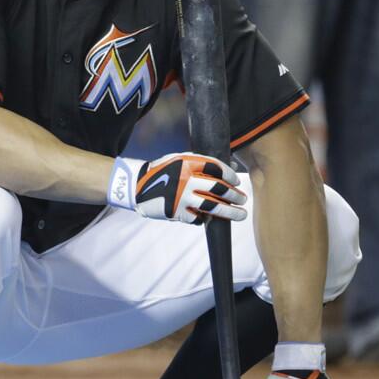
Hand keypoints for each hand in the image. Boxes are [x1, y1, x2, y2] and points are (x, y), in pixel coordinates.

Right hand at [107, 153, 246, 223]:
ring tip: (240, 214)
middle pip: (218, 189)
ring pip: (212, 206)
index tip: (236, 182)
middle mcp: (185, 180)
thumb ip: (201, 163)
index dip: (230, 176)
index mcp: (187, 163)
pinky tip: (210, 217)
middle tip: (242, 199)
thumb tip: (230, 169)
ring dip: (230, 212)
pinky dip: (205, 218)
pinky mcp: (177, 212)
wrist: (136, 187)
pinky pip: (198, 218)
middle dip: (234, 195)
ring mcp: (181, 197)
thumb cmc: (162, 172)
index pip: (216, 168)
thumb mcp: (178, 160)